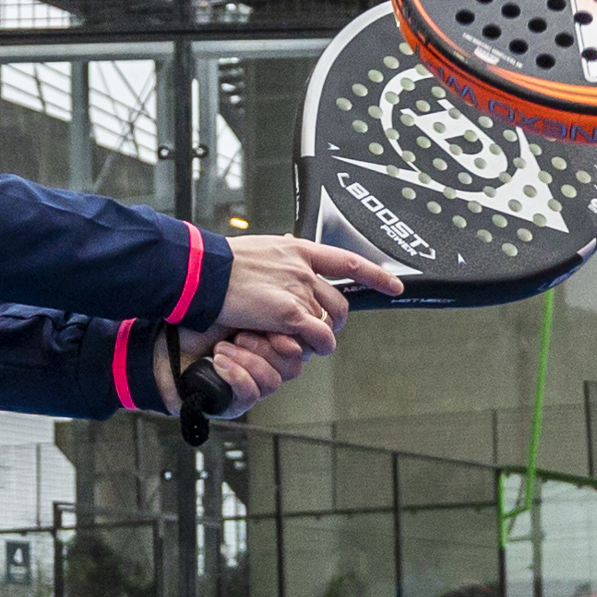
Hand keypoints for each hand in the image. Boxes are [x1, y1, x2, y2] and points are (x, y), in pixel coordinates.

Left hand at [160, 330, 297, 419]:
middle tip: (241, 335)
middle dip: (266, 348)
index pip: (301, 348)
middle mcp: (265, 366)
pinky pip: (251, 395)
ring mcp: (252, 387)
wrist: (162, 347)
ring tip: (221, 349)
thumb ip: (269, 318)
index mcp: (271, 342)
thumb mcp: (238, 311)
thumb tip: (301, 329)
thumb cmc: (197, 325)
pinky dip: (236, 376)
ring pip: (273, 382)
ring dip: (248, 361)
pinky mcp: (235, 405)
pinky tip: (218, 363)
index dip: (291, 338)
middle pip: (292, 367)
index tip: (273, 322)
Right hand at [215, 232, 405, 353]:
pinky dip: (318, 345)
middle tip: (320, 329)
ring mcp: (299, 290)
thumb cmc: (219, 264)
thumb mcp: (258, 249)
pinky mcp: (289, 314)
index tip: (394, 284)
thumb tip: (285, 251)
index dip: (375, 274)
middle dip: (335, 319)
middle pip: (339, 301)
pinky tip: (308, 347)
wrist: (202, 272)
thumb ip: (278, 256)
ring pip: (328, 321)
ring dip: (321, 335)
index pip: (348, 261)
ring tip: (303, 340)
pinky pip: (318, 336)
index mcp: (298, 250)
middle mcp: (304, 269)